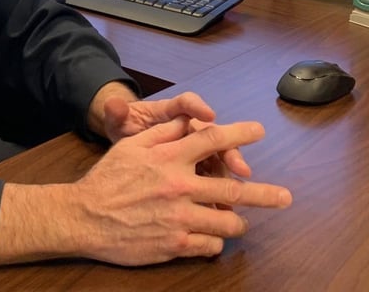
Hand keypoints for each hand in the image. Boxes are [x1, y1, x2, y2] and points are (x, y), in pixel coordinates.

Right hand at [71, 119, 291, 264]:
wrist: (83, 217)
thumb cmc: (107, 179)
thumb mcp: (131, 145)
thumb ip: (163, 133)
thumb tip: (191, 123)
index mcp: (169, 158)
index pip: (212, 140)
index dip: (239, 134)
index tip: (258, 131)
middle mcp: (179, 186)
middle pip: (233, 189)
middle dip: (265, 193)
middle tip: (285, 197)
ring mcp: (179, 218)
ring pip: (227, 223)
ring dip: (239, 222)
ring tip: (242, 222)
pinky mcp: (174, 244)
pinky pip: (210, 245)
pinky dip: (216, 242)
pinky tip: (213, 238)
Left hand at [102, 91, 251, 181]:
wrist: (124, 150)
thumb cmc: (127, 128)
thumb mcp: (119, 122)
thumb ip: (117, 114)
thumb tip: (113, 104)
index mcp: (169, 112)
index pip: (185, 104)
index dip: (198, 107)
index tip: (208, 113)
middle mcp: (188, 128)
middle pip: (212, 134)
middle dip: (228, 148)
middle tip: (239, 166)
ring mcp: (195, 150)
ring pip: (218, 158)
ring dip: (228, 174)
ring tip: (236, 192)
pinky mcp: (196, 169)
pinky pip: (211, 178)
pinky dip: (218, 191)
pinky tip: (223, 208)